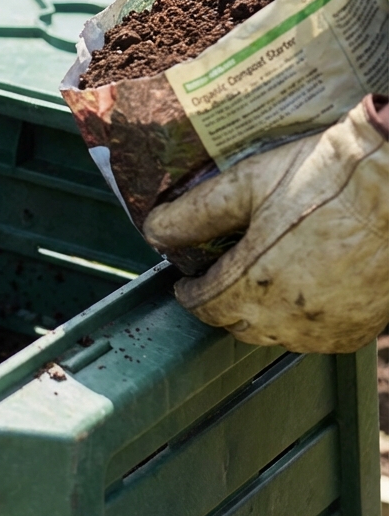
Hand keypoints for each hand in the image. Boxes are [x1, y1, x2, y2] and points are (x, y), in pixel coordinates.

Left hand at [143, 96, 388, 353]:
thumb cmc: (325, 177)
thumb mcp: (247, 183)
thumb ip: (193, 213)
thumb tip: (154, 231)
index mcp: (254, 283)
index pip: (204, 305)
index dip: (189, 293)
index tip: (185, 283)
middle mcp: (289, 316)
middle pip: (238, 326)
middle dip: (221, 306)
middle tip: (218, 280)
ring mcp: (329, 327)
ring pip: (278, 337)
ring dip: (260, 318)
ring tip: (258, 287)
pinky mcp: (362, 327)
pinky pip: (320, 338)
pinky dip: (302, 324)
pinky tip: (303, 296)